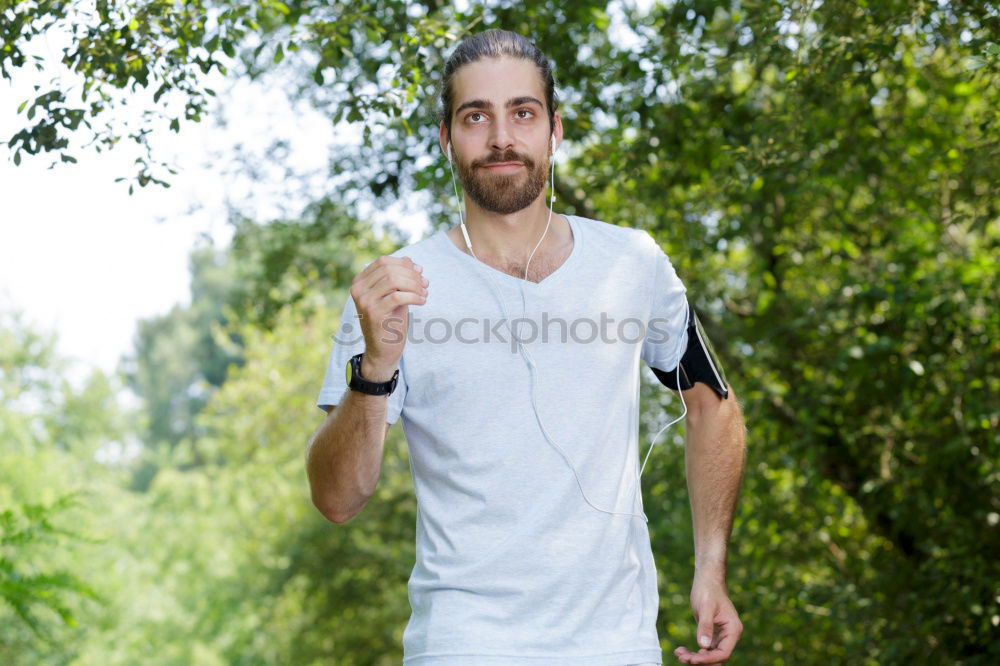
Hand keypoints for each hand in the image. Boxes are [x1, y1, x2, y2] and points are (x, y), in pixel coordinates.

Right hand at [350, 255, 428, 370]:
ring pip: (393, 280)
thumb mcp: (394, 295)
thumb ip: (399, 277)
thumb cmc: (390, 321)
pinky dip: (414, 296)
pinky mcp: (374, 313)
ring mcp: (364, 301)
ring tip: (424, 294)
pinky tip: (422, 301)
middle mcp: (358, 289)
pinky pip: (398, 296)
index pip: (383, 262)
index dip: (404, 264)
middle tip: (425, 285)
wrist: (383, 350)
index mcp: (359, 282)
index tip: (420, 273)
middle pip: (389, 269)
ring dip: (414, 285)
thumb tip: (410, 260)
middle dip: (411, 275)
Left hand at [673, 574, 742, 664]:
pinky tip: (680, 650)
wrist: (707, 579)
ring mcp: (721, 636)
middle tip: (682, 658)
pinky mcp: (712, 635)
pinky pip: (704, 649)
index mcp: (733, 630)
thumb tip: (703, 646)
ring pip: (709, 655)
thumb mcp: (705, 607)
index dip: (708, 659)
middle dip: (700, 660)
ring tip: (679, 654)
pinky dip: (693, 652)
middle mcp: (729, 635)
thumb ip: (705, 626)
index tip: (692, 659)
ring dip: (694, 658)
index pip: (723, 653)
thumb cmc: (708, 590)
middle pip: (716, 657)